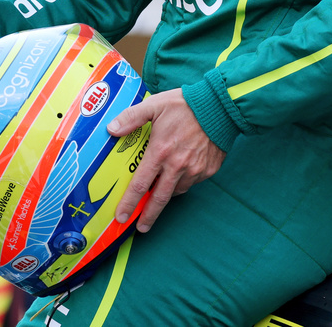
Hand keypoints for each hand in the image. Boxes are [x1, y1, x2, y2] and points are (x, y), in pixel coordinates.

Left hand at [106, 89, 224, 232]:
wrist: (220, 106)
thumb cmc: (184, 105)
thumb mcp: (153, 106)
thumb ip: (130, 118)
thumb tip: (111, 129)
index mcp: (160, 152)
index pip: (140, 184)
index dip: (130, 203)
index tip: (122, 216)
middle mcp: (177, 166)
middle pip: (160, 198)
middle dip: (149, 216)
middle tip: (141, 228)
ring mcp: (195, 170)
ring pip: (176, 191)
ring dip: (165, 194)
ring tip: (157, 193)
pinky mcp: (208, 170)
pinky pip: (192, 182)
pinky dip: (182, 182)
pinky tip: (178, 173)